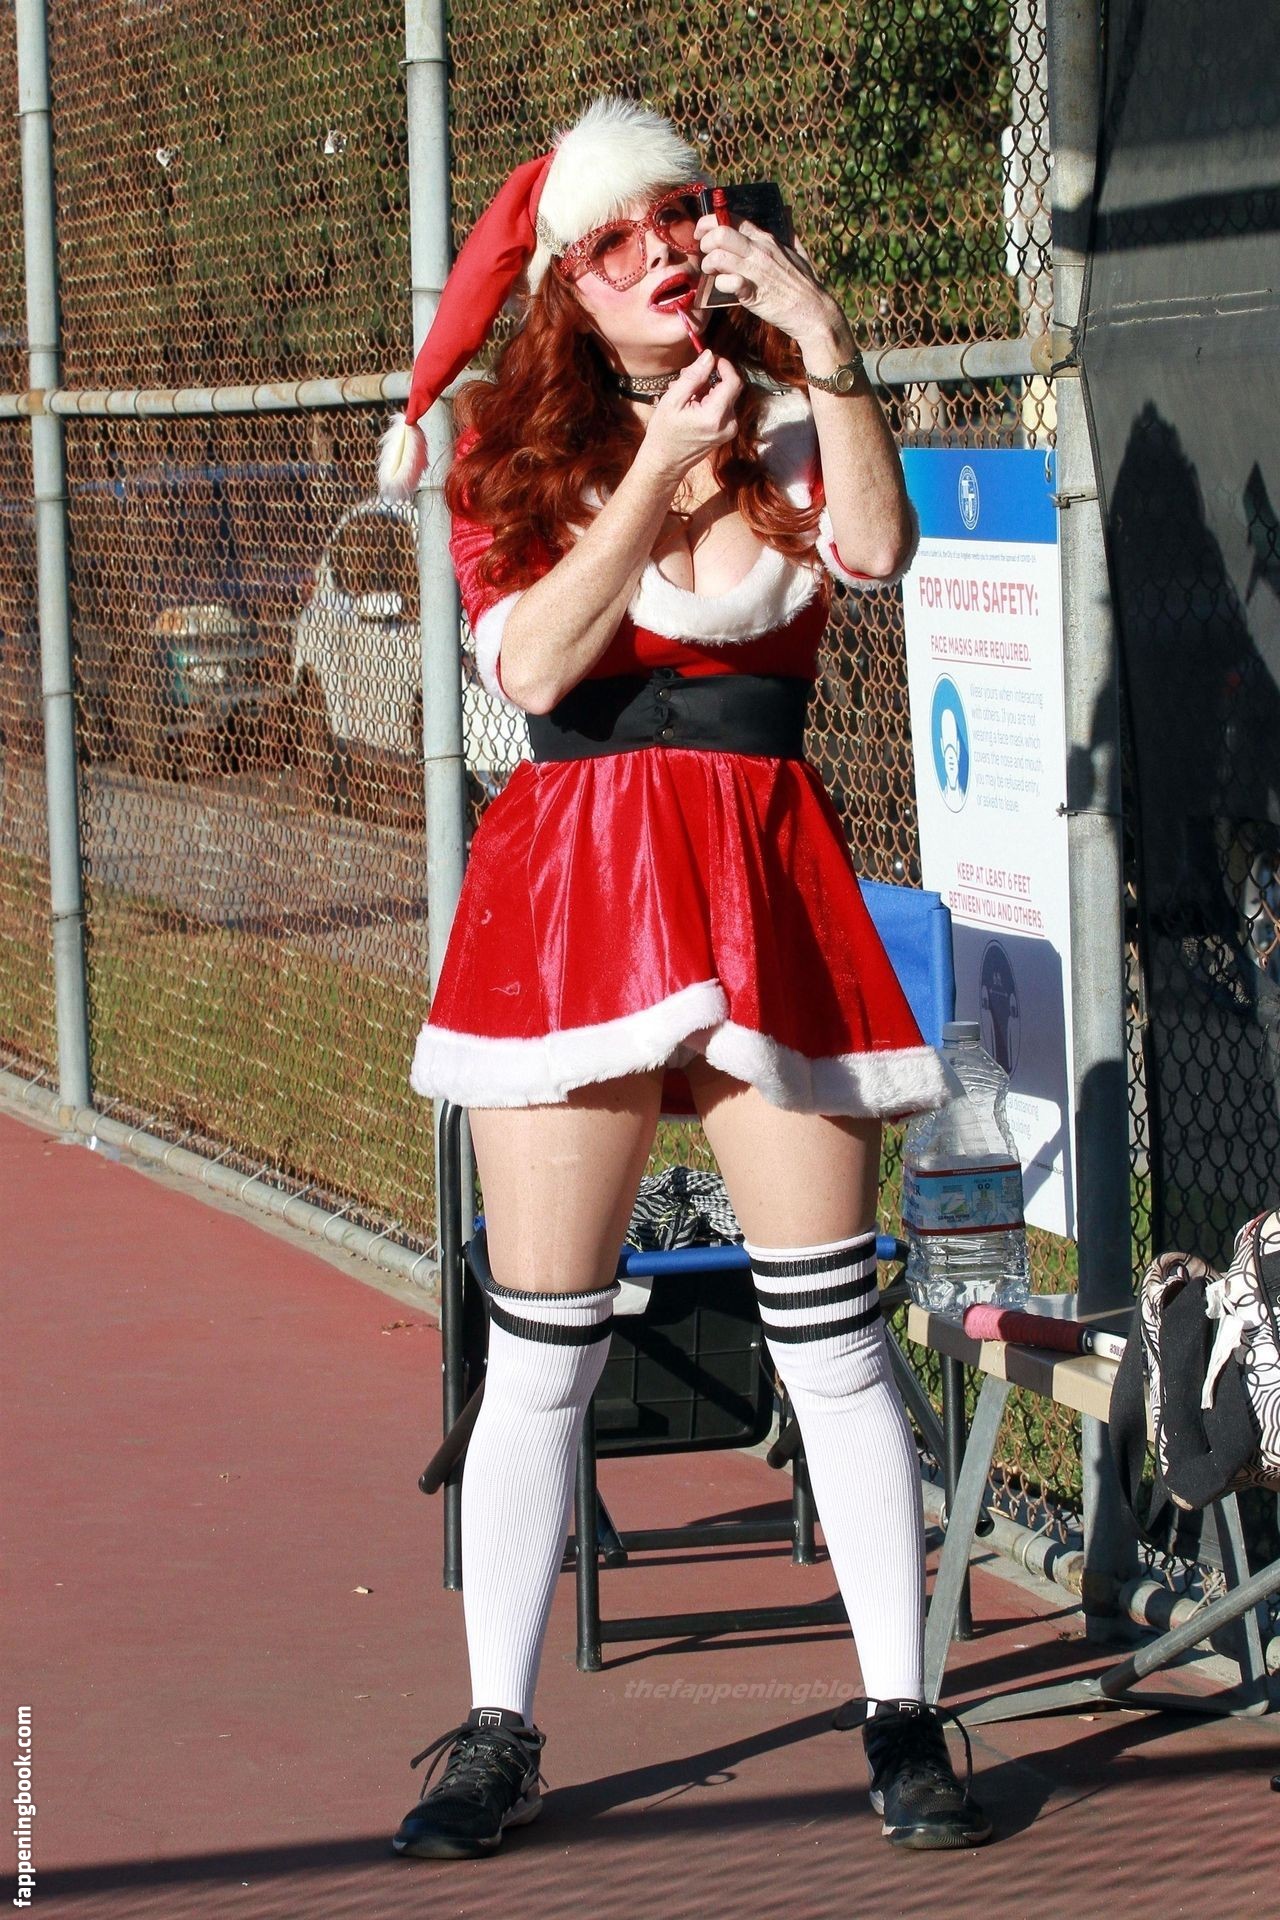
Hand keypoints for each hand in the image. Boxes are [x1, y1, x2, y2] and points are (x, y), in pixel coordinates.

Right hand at [637, 348, 743, 484]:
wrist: (665, 463)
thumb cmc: (664, 433)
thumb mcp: (672, 400)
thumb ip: (693, 376)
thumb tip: (709, 356)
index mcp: (715, 416)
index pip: (733, 381)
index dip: (724, 366)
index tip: (709, 359)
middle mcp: (728, 424)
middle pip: (730, 387)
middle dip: (711, 377)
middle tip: (686, 376)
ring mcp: (729, 430)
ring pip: (726, 395)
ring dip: (707, 388)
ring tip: (684, 392)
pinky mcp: (727, 432)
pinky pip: (723, 406)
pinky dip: (709, 399)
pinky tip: (691, 403)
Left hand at [694, 214, 840, 345]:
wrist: (813, 311)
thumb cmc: (805, 284)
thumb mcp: (799, 252)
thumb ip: (789, 232)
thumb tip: (786, 211)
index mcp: (766, 239)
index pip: (732, 218)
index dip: (710, 222)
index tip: (703, 234)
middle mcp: (759, 250)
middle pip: (720, 233)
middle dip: (704, 243)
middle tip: (705, 255)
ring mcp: (756, 271)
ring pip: (718, 256)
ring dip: (708, 265)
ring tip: (711, 273)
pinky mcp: (752, 293)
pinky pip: (727, 282)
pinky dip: (720, 285)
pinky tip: (724, 289)